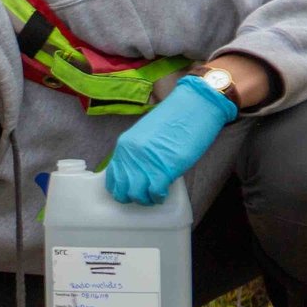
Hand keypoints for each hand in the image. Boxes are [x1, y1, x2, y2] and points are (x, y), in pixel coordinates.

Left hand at [105, 74, 237, 205]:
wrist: (194, 107)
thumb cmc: (174, 119)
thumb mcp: (145, 135)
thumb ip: (137, 153)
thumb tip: (137, 173)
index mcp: (124, 146)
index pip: (112, 177)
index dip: (120, 189)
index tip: (130, 191)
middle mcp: (131, 155)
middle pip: (122, 190)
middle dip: (132, 197)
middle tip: (144, 196)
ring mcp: (146, 162)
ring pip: (136, 194)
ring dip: (145, 199)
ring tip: (154, 196)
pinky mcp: (164, 168)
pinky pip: (154, 192)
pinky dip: (158, 197)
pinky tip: (164, 193)